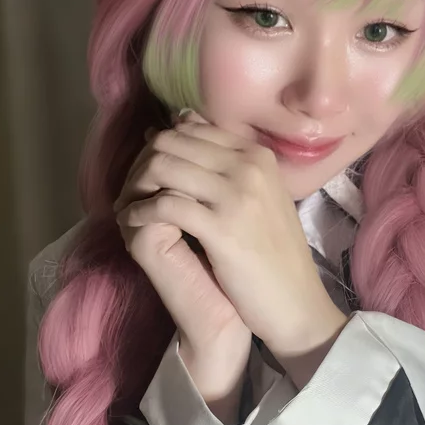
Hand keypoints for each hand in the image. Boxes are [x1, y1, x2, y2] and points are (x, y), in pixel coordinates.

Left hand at [114, 112, 343, 358]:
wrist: (295, 300)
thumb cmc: (274, 252)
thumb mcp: (258, 196)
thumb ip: (225, 164)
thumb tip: (179, 124)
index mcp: (257, 155)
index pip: (191, 129)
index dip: (160, 146)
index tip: (146, 170)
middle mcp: (248, 166)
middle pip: (172, 142)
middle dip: (142, 163)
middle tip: (130, 189)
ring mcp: (236, 195)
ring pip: (163, 167)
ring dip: (136, 186)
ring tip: (128, 206)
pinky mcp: (222, 228)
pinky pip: (165, 205)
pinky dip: (140, 212)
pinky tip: (133, 223)